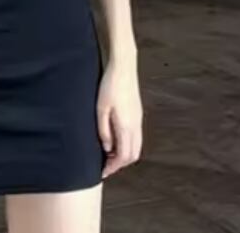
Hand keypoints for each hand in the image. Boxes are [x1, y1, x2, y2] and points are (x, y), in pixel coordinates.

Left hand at [97, 58, 142, 178]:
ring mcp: (138, 119)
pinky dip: (127, 144)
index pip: (124, 156)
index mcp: (126, 126)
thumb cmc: (109, 86)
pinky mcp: (138, 113)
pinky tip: (115, 139)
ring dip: (124, 154)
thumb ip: (103, 130)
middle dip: (120, 164)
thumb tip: (107, 147)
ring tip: (109, 154)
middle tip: (106, 165)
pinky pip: (136, 136)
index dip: (113, 167)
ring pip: (136, 146)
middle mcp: (136, 125)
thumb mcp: (100, 109)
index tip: (103, 172)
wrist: (123, 67)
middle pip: (133, 155)